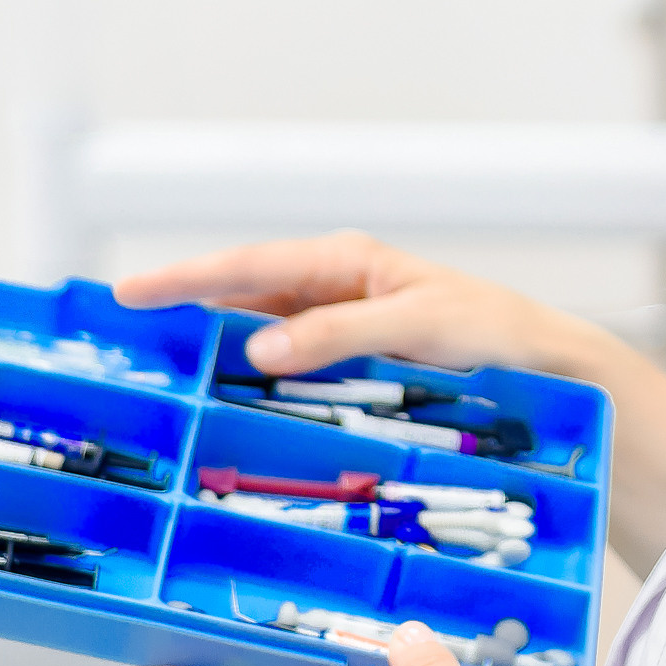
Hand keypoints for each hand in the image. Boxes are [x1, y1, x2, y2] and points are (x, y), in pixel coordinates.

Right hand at [115, 231, 594, 379]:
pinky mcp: (349, 365)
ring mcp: (339, 327)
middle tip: (120, 333)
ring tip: (153, 372)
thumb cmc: (492, 332)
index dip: (187, 278)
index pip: (250, 264)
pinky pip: (288, 370)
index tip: (131, 291)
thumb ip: (338, 333)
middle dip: (183, 309)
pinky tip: (223, 404)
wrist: (545, 366)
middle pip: (242, 296)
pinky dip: (252, 383)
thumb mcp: (416, 325)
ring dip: (212, 352)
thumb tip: (259, 348)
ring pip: (259, 336)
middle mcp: (334, 288)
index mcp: (346, 261)